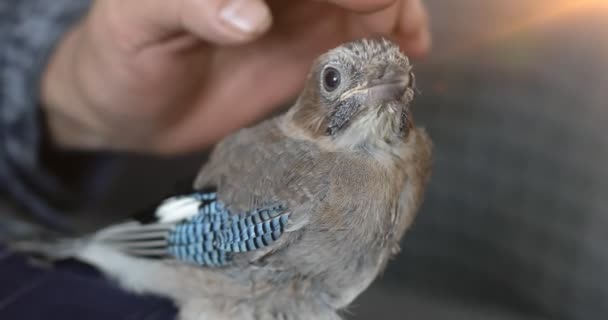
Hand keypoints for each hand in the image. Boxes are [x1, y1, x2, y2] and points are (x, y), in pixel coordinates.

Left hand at [41, 0, 429, 153]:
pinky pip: (364, 40)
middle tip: (387, 24)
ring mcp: (302, 15)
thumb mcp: (138, 20)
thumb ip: (191, 6)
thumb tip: (253, 17)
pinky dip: (394, 41)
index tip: (363, 2)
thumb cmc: (123, 54)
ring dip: (398, 14)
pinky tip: (406, 54)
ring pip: (370, 3)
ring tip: (407, 43)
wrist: (131, 109)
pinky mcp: (311, 54)